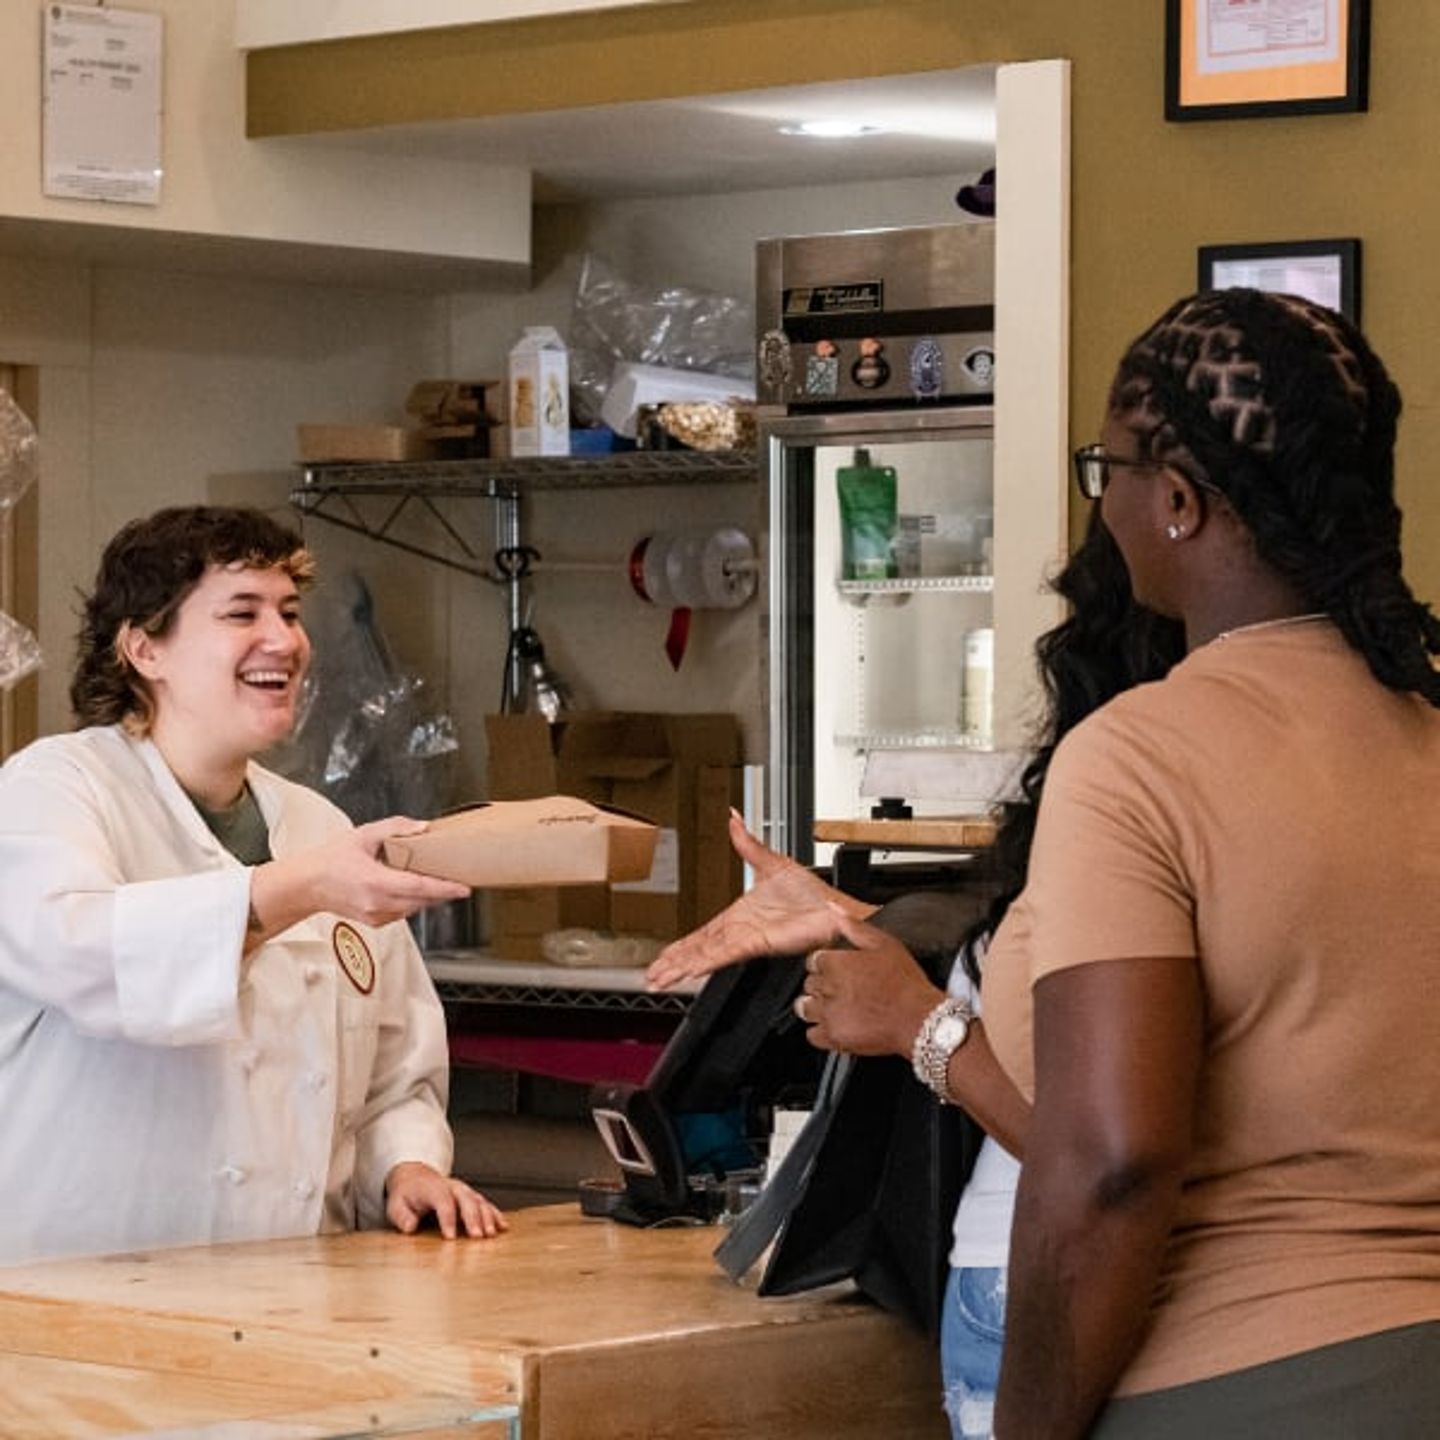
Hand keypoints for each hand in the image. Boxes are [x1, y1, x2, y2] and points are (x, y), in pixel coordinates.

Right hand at [251, 817, 469, 943]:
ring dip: (429, 896)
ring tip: (439, 880)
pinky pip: (403, 912)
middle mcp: (377, 903)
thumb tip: (423, 828)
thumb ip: (395, 828)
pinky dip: (413, 901)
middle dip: (443, 891)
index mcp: (375, 882)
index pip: (419, 887)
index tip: (464, 887)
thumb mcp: (363, 835)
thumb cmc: (330, 859)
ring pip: (414, 908)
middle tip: (459, 878)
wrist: (306, 885)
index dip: (445, 888)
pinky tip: (414, 888)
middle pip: (422, 900)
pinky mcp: (375, 922)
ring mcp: (376, 916)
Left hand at [384, 1162, 507, 1239]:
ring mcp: (463, 1190)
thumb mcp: (395, 1205)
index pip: (442, 1202)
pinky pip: (486, 1203)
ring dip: (487, 1217)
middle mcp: (451, 1187)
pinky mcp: (470, 1196)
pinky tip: (502, 1226)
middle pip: (466, 1200)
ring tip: (491, 1234)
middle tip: (477, 1236)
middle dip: (473, 1218)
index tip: (450, 1237)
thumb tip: (410, 1227)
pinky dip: (495, 1214)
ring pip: (478, 1200)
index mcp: (433, 1188)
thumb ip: (401, 1216)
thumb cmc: (406, 1195)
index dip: (447, 1219)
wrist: (415, 1176)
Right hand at [646, 812, 872, 988]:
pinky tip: (689, 971)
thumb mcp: (770, 861)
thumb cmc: (813, 892)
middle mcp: (740, 931)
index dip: (681, 945)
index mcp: (739, 916)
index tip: (663, 955)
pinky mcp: (758, 943)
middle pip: (698, 949)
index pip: (702, 933)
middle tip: (650, 975)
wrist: (834, 906)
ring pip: (705, 955)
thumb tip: (734, 818)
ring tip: (659, 979)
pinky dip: (705, 961)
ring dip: (681, 967)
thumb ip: (747, 842)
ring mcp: (747, 939)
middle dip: (672, 963)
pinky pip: (725, 954)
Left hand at [794, 907, 943, 1057]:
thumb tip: (834, 909)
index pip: (813, 961)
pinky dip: (821, 1031)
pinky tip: (838, 1024)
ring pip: (804, 1008)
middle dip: (822, 985)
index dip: (827, 965)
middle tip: (843, 989)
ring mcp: (829, 1014)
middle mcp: (828, 988)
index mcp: (836, 964)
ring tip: (837, 1007)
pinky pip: (812, 1035)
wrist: (920, 1019)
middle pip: (808, 984)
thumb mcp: (884, 944)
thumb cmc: (906, 983)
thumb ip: (854, 926)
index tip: (840, 971)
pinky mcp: (834, 1038)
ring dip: (817, 1007)